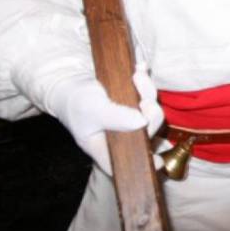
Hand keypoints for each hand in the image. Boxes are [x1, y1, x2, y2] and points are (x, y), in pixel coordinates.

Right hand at [43, 63, 163, 174]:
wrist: (70, 81)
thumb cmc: (76, 101)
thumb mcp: (93, 110)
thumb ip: (116, 117)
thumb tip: (143, 122)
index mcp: (106, 147)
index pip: (126, 162)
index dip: (143, 163)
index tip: (159, 161)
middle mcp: (121, 135)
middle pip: (146, 130)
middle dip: (150, 111)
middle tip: (144, 97)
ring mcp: (130, 118)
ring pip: (150, 109)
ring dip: (147, 90)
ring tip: (138, 74)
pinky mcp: (134, 102)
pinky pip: (147, 93)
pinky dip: (145, 80)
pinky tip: (140, 67)